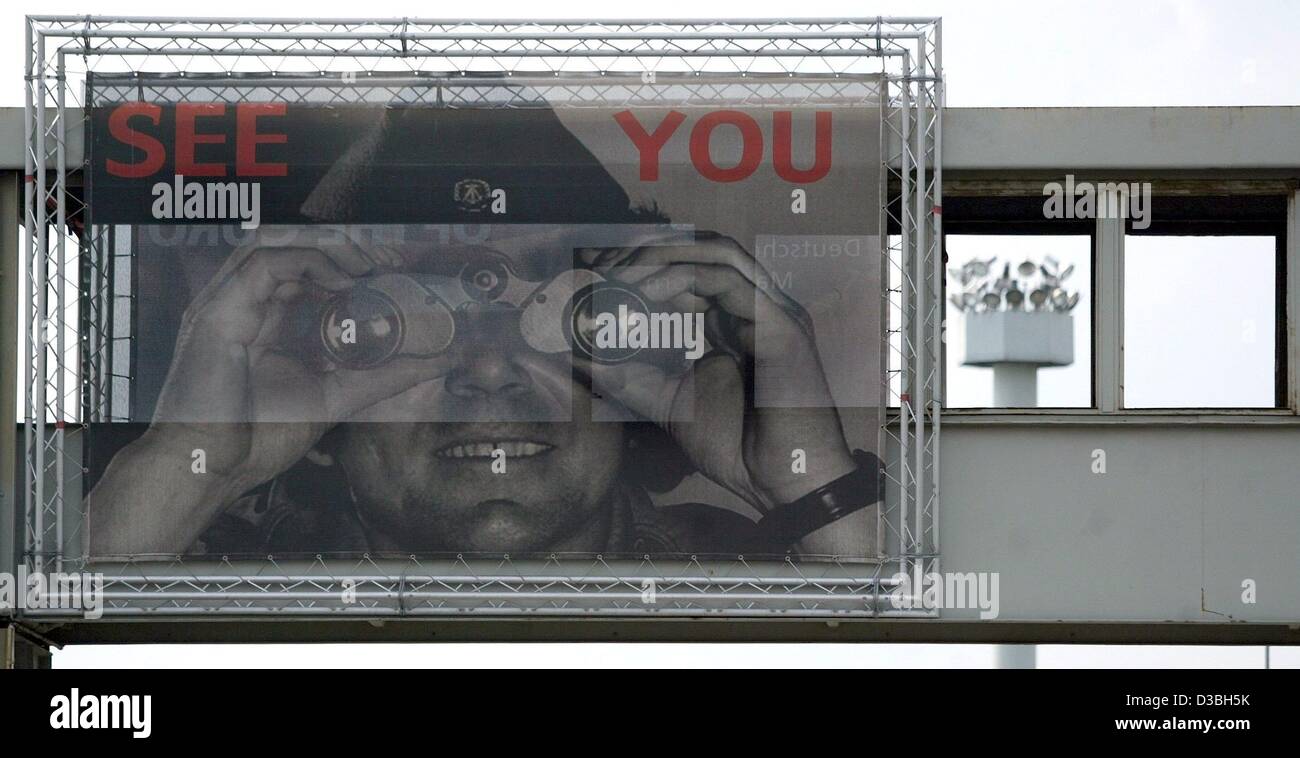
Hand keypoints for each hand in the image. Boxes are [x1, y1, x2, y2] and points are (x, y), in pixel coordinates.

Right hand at [150, 225, 450, 489]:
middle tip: (388, 263)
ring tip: (368, 267)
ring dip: (328, 246)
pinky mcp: (218, 311)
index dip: (352, 261)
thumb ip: (385, 374)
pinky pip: (263, 263)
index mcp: (267, 319)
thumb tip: (441, 359)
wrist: (211, 469)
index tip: (396, 272)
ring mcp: (228, 303)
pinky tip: (342, 284)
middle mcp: (245, 304)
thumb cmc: (258, 438)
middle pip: (293, 245)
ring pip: (276, 242)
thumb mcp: (338, 397)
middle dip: (344, 246)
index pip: (309, 268)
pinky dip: (308, 263)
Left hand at [576, 232, 855, 512]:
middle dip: (644, 250)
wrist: (783, 483)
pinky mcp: (780, 324)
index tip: (591, 272)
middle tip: (598, 267)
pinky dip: (681, 279)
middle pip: (700, 249)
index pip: (688, 267)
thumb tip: (578, 355)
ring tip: (620, 276)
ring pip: (716, 253)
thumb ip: (627, 376)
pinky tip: (646, 293)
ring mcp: (773, 310)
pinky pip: (726, 282)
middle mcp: (756, 305)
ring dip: (662, 257)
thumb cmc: (738, 448)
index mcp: (734, 319)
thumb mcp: (667, 403)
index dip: (638, 262)